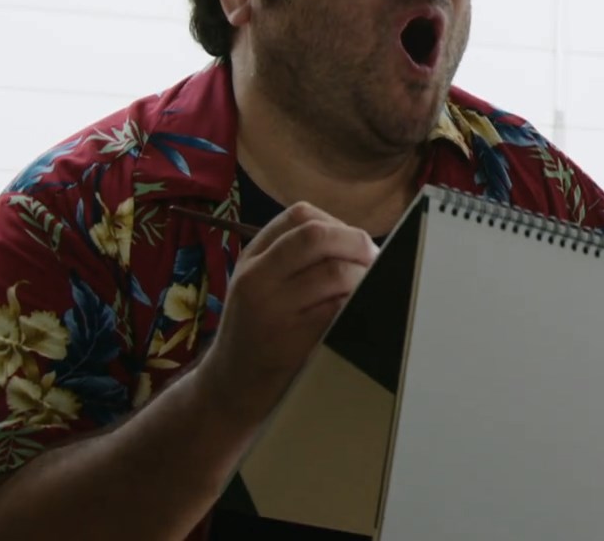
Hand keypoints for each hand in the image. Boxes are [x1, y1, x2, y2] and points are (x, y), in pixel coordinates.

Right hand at [195, 202, 377, 420]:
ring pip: (335, 272)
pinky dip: (356, 306)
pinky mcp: (291, 342)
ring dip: (363, 278)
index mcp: (253, 258)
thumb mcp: (258, 285)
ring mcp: (272, 310)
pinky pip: (338, 310)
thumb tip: (358, 240)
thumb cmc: (255, 332)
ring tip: (367, 291)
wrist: (229, 388)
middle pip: (318, 236)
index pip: (300, 215)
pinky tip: (356, 314)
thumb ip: (293, 257)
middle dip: (356, 242)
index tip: (354, 242)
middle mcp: (257, 278)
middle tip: (374, 260)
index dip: (337, 223)